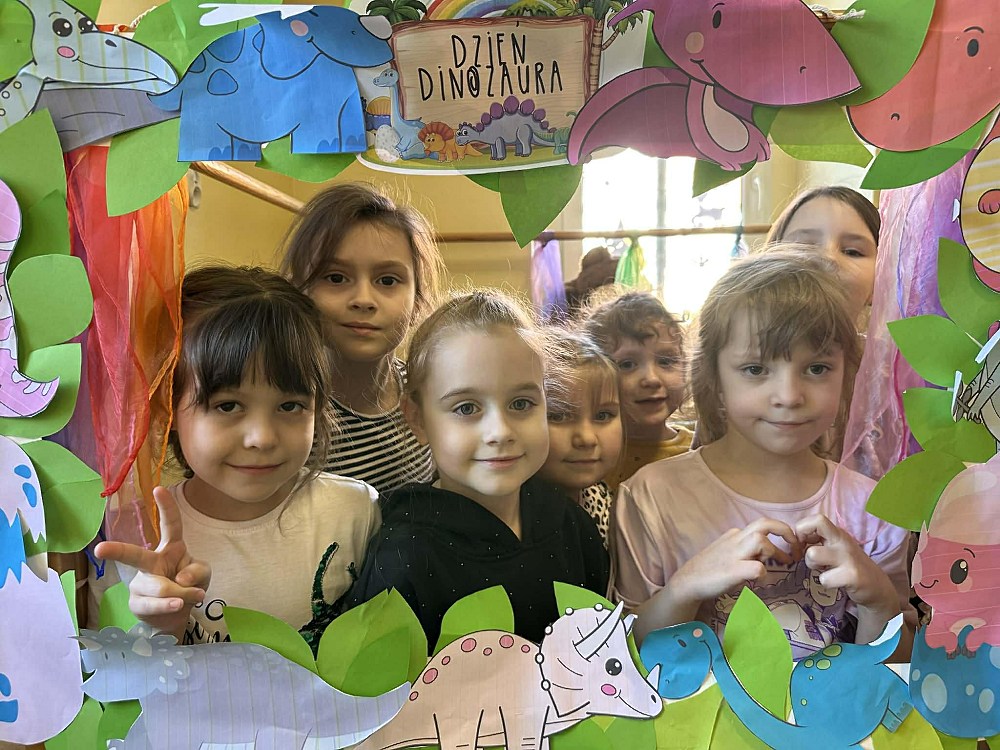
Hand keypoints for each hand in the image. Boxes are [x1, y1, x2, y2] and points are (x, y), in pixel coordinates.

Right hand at [94, 486, 210, 637]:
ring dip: (182, 594)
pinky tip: (178, 606)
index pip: (170, 525)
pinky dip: (171, 606)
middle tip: (100, 550)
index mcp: (170, 548)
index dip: (166, 507)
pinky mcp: (135, 602)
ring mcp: (140, 583)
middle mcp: (150, 562)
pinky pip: (154, 605)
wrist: (177, 615)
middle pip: (134, 555)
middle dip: (116, 551)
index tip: (159, 489)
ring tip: (193, 596)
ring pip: (159, 587)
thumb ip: (197, 571)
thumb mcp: (202, 575)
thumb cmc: (189, 586)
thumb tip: (180, 578)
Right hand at [673, 518, 802, 604]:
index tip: (791, 545)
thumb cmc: (709, 570)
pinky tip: (761, 581)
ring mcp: (734, 554)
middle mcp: (736, 539)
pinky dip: (763, 573)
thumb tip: (767, 556)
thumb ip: (746, 550)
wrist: (688, 582)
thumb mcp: (729, 552)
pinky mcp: (732, 570)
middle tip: (797, 548)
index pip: (763, 525)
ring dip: (776, 551)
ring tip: (784, 564)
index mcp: (736, 534)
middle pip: (765, 523)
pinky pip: (756, 568)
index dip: (781, 532)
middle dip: (786, 532)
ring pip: (760, 540)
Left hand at [795, 514, 898, 631]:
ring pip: (813, 554)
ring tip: (823, 570)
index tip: (802, 545)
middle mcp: (842, 540)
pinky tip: (835, 582)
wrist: (875, 586)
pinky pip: (825, 578)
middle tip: (805, 555)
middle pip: (817, 523)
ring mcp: (848, 557)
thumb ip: (816, 540)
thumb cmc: (847, 565)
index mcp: (836, 533)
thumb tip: (794, 539)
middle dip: (803, 540)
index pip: (815, 518)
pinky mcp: (852, 575)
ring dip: (812, 565)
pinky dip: (825, 582)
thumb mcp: (834, 547)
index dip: (802, 530)